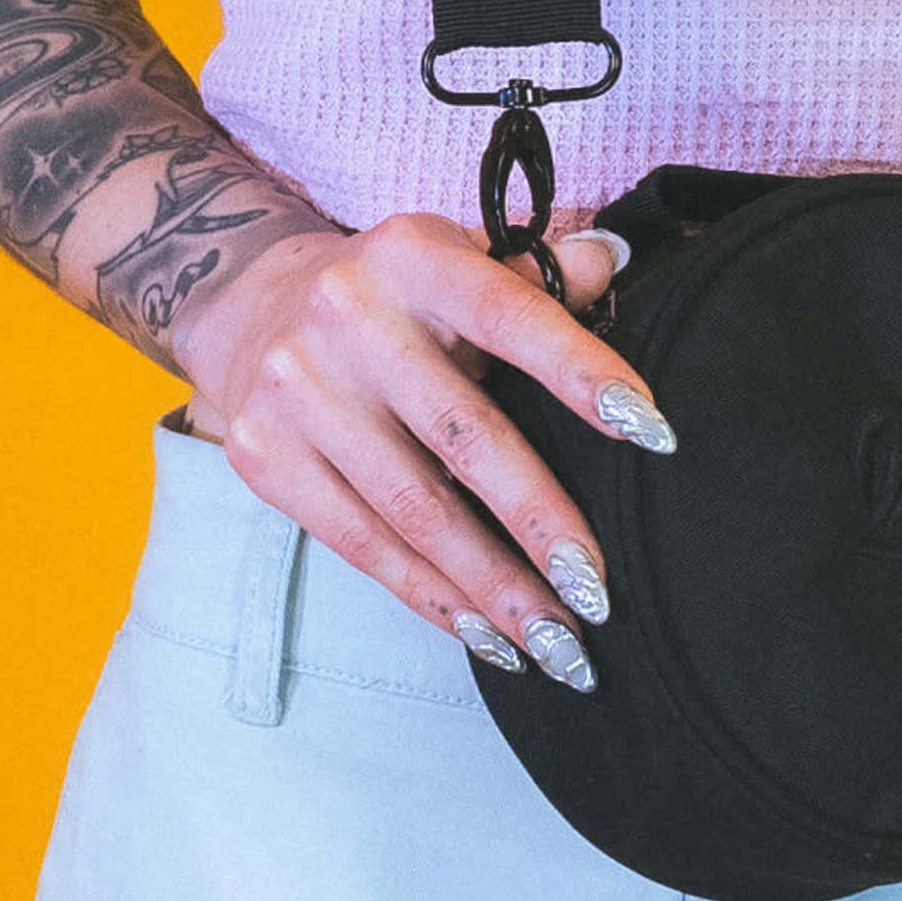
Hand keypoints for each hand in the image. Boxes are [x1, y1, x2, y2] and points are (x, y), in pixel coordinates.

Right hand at [168, 215, 667, 689]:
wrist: (247, 305)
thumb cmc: (393, 296)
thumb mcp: (456, 263)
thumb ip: (535, 277)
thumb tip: (615, 261)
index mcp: (414, 259)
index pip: (513, 316)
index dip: (584, 373)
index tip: (654, 434)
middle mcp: (349, 320)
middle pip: (466, 438)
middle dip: (541, 523)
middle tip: (601, 592)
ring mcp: (299, 393)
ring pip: (416, 512)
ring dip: (496, 588)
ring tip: (559, 641)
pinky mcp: (268, 459)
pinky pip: (365, 546)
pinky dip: (435, 598)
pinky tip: (490, 636)